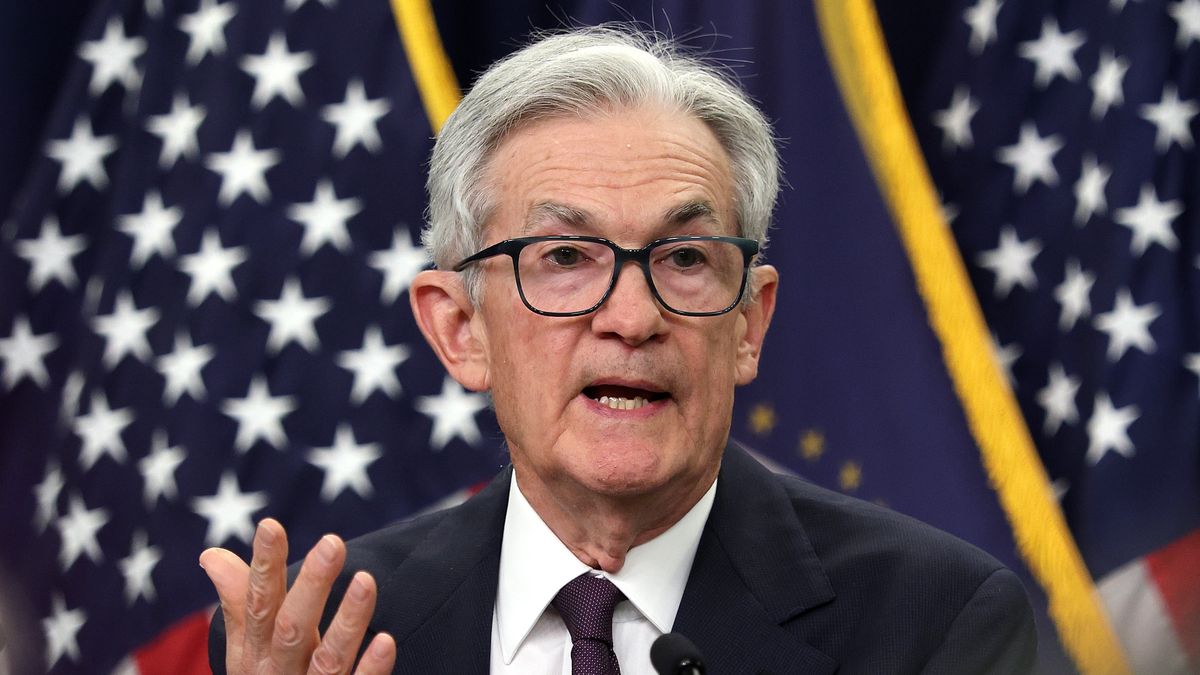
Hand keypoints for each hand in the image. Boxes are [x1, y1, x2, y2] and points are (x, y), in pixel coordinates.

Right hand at [199, 518, 396, 673]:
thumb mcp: (248, 650)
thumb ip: (240, 603)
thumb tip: (212, 554)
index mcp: (255, 655)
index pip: (257, 604)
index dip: (263, 566)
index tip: (272, 525)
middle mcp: (277, 674)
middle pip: (291, 629)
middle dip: (311, 586)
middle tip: (333, 542)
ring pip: (326, 660)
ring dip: (347, 621)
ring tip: (367, 580)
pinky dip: (370, 669)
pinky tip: (386, 640)